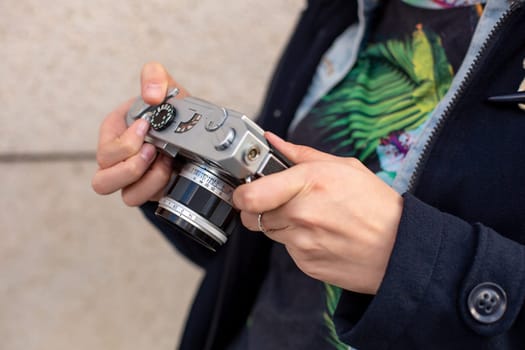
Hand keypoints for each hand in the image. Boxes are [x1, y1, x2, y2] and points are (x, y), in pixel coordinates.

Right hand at [91, 62, 188, 205]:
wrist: (191, 131)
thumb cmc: (170, 110)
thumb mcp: (165, 86)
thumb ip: (154, 77)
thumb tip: (151, 95)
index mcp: (113, 133)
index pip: (105, 149)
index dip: (125, 143)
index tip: (147, 126)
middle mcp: (117, 160)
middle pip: (103, 180)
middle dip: (133, 166)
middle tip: (155, 148)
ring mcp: (132, 178)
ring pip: (123, 195)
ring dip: (147, 181)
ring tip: (165, 161)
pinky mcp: (148, 189)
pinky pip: (141, 200)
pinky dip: (157, 187)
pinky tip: (171, 171)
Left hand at [233, 132, 402, 294]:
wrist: (400, 248)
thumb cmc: (376, 205)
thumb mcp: (343, 167)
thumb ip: (300, 154)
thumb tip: (272, 141)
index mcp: (309, 183)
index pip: (249, 196)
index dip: (241, 194)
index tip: (244, 190)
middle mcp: (301, 215)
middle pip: (253, 216)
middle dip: (261, 207)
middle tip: (281, 201)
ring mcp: (303, 243)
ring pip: (269, 232)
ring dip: (281, 224)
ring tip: (312, 217)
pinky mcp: (306, 264)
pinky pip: (288, 250)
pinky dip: (298, 242)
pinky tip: (322, 235)